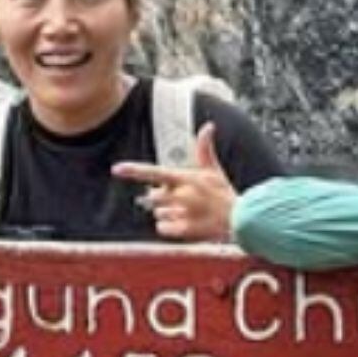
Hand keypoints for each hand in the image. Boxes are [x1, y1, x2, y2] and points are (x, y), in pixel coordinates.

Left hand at [112, 123, 238, 241]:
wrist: (240, 220)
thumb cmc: (223, 194)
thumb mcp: (214, 170)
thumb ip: (204, 148)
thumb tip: (208, 125)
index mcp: (186, 179)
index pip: (155, 172)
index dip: (135, 170)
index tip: (117, 169)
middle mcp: (182, 196)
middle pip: (153, 196)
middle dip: (161, 197)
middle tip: (180, 199)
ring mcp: (182, 214)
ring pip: (157, 213)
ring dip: (167, 213)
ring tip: (187, 212)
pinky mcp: (183, 231)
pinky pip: (161, 228)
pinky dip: (169, 227)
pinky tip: (184, 223)